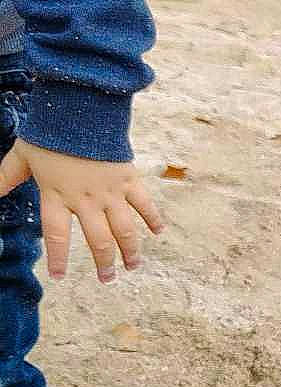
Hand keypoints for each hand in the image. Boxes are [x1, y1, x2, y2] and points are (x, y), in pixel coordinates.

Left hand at [0, 140, 162, 280]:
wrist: (80, 108)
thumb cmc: (49, 132)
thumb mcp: (22, 155)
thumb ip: (7, 177)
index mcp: (57, 195)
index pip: (56, 236)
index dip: (58, 258)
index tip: (59, 277)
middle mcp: (85, 199)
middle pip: (98, 240)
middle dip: (104, 264)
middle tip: (106, 278)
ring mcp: (110, 191)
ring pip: (124, 230)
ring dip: (130, 251)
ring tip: (133, 266)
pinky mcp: (128, 178)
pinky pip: (144, 203)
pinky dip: (153, 218)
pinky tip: (158, 232)